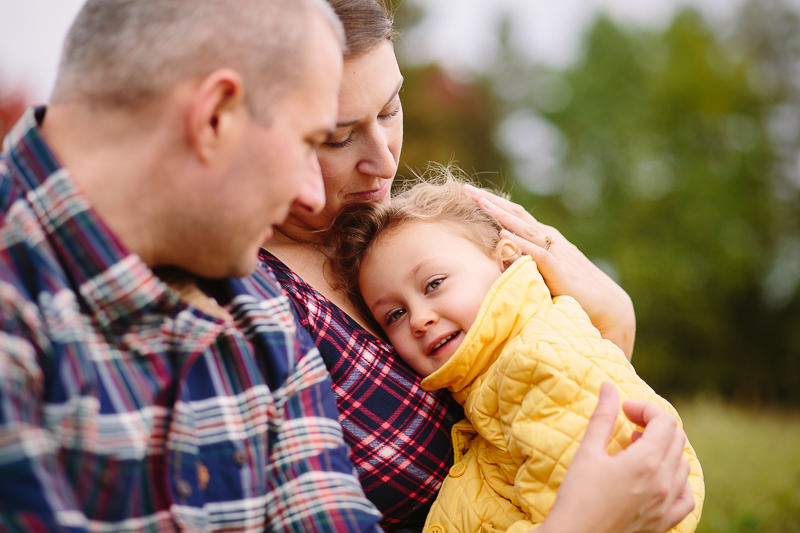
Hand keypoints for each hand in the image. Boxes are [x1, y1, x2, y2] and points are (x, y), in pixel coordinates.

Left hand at [464, 185, 635, 358]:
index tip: (471, 194)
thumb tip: (501, 256)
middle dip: (491, 202)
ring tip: (480, 202)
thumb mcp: (544, 273)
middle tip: (467, 189)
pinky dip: (520, 242)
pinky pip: (537, 253)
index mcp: (544, 239)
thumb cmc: (575, 292)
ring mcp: (556, 252)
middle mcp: (549, 239)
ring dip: (501, 214)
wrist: (607, 306)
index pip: (515, 216)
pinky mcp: (560, 270)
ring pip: (524, 228)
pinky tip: (503, 234)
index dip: (494, 204)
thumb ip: (525, 263)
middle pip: (516, 215)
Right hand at [538, 383, 694, 532]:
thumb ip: (603, 416)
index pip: (664, 421)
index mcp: (647, 461)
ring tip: (637, 449)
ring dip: (664, 449)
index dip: (646, 408)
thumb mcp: (588, 451)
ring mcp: (668, 504)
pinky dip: (677, 481)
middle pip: (676, 439)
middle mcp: (664, 482)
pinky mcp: (665, 522)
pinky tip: (658, 478)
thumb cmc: (578, 495)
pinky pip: (687, 497)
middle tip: (629, 424)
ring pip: (683, 464)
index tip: (624, 410)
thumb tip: (609, 386)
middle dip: (654, 424)